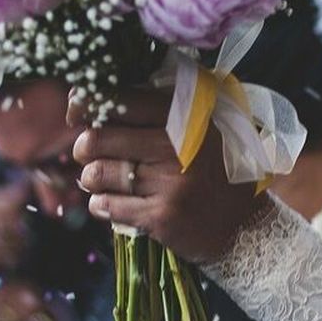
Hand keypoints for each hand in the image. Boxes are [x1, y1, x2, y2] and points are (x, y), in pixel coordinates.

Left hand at [70, 89, 263, 263]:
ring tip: (106, 178)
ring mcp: (169, 182)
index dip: (85, 103)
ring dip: (92, 178)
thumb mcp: (197, 123)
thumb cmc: (211, 166)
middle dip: (83, 147)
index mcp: (183, 114)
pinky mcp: (161, 216)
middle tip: (89, 152)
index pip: (117, 99)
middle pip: (96, 139)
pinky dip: (102, 204)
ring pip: (96, 174)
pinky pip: (106, 205)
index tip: (76, 112)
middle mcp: (175, 144)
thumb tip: (89, 99)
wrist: (245, 221)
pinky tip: (115, 201)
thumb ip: (154, 105)